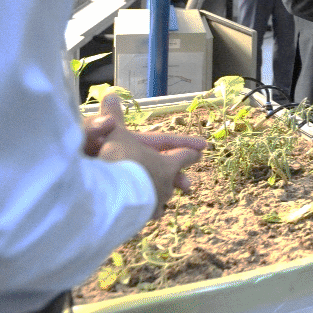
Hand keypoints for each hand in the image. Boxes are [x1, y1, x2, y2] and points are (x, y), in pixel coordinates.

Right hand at [92, 95, 206, 216]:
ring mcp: (154, 205)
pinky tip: (142, 214)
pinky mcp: (141, 220)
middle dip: (176, 179)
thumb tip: (109, 92)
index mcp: (166, 164)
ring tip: (161, 201)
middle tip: (187, 184)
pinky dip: (145, 212)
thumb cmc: (120, 161)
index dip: (190, 150)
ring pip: (162, 201)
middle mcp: (165, 185)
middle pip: (173, 180)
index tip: (202, 149)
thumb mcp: (115, 135)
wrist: (112, 197)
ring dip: (161, 198)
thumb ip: (112, 117)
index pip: (182, 155)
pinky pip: (146, 215)